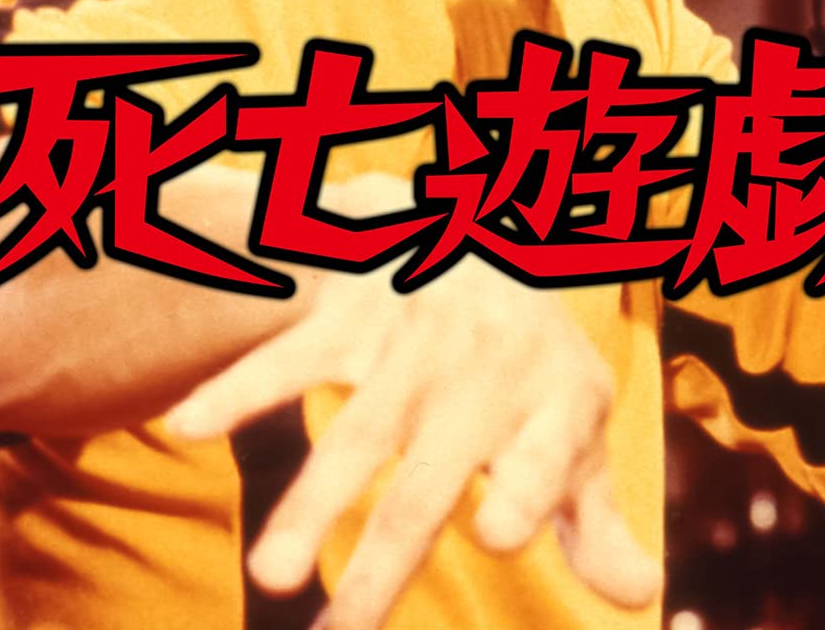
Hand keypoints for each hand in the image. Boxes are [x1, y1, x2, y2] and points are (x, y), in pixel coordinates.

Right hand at [166, 179, 660, 629]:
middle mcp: (483, 367)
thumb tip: (640, 597)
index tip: (496, 532)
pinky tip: (185, 426)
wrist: (469, 231)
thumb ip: (593, 515)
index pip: (546, 451)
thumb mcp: (575, 423)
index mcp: (551, 398)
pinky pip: (292, 355)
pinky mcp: (353, 316)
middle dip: (385, 559)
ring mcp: (412, 340)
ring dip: (311, 498)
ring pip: (355, 430)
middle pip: (427, 477)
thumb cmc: (526, 362)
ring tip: (272, 574)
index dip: (525, 488)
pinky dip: (238, 387)